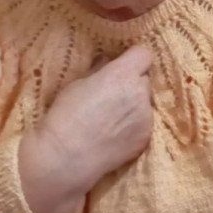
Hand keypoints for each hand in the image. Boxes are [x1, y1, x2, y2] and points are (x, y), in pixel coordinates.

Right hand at [19, 45, 152, 212]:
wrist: (66, 157)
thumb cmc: (66, 115)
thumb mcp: (77, 84)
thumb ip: (99, 70)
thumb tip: (106, 61)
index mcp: (123, 74)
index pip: (144, 54)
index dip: (133, 59)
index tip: (122, 66)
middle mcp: (140, 92)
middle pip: (144, 79)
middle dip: (133, 83)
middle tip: (114, 94)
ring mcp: (146, 116)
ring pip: (146, 102)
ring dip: (135, 104)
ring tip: (113, 118)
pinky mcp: (146, 137)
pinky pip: (144, 123)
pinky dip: (134, 125)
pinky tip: (115, 134)